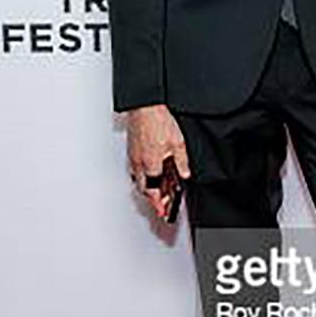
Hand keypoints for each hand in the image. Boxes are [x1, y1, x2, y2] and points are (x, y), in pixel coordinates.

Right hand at [126, 104, 190, 219]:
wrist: (146, 105)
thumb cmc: (159, 120)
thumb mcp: (178, 143)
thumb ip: (181, 163)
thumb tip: (184, 175)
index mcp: (151, 164)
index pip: (154, 191)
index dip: (160, 203)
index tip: (164, 212)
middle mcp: (139, 162)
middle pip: (144, 188)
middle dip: (152, 199)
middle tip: (160, 206)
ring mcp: (133, 155)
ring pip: (138, 178)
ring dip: (147, 187)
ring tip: (156, 192)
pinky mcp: (131, 148)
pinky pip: (135, 167)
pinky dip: (142, 175)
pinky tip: (149, 172)